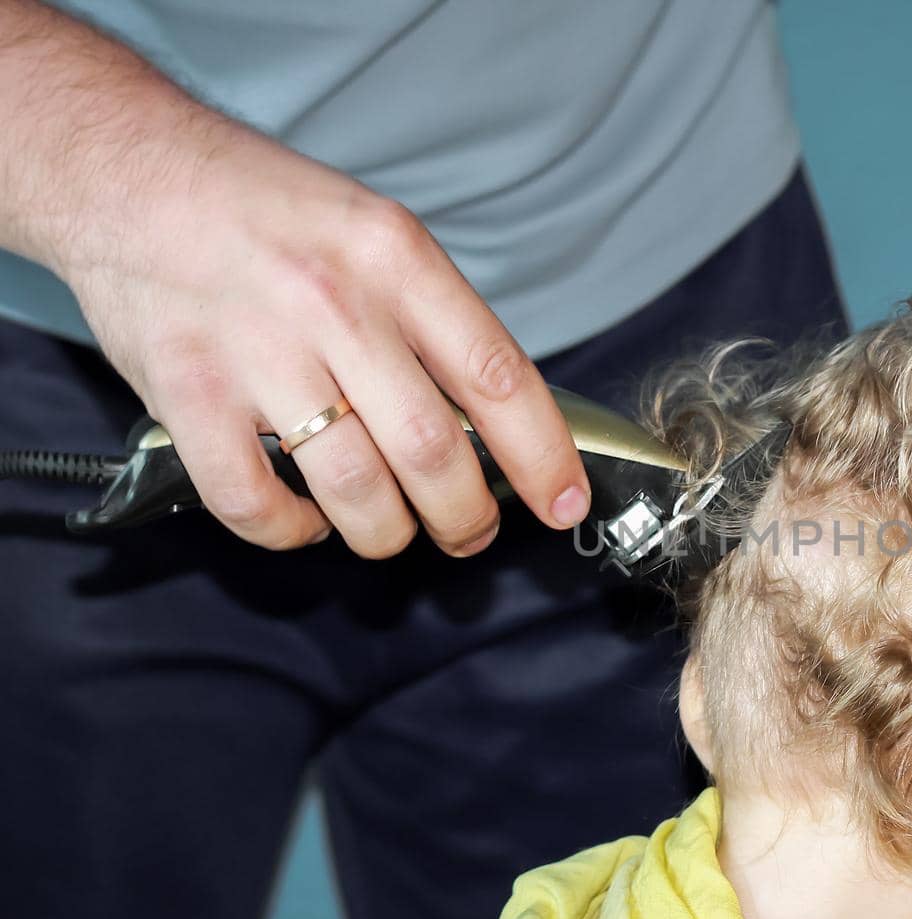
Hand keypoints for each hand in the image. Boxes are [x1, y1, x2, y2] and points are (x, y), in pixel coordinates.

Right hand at [52, 113, 590, 556]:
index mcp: (395, 259)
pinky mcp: (186, 394)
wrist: (128, 171)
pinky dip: (292, 532)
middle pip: (432, 452)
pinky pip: (254, 503)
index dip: (542, 455)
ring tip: (393, 529)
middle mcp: (333, 305)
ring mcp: (255, 353)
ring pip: (354, 489)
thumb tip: (500, 423)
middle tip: (471, 531)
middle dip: (466, 517)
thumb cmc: (266, 211)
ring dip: (387, 533)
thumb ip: (433, 320)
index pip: (497, 376)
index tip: (563, 501)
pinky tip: (308, 519)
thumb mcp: (375, 233)